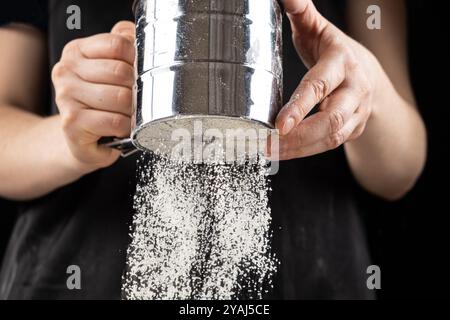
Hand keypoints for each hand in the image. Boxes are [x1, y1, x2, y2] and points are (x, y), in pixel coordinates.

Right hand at [52, 21, 134, 171]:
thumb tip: (140, 36)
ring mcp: (65, 97)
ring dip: (132, 111)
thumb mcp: (109, 67)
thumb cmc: (100, 101)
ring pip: (120, 97)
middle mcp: (66, 71)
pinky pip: (114, 121)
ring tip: (128, 115)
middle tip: (136, 100)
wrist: (79, 136)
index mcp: (76, 51)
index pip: (117, 44)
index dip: (137, 60)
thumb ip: (123, 44)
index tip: (138, 73)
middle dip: (136, 89)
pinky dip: (125, 127)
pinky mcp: (72, 123)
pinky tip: (121, 128)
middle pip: (121, 72)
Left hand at [275, 0, 381, 159]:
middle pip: (332, 120)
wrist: (370, 76)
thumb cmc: (336, 51)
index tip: (279, 124)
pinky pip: (328, 146)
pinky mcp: (352, 131)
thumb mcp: (320, 30)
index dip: (301, 106)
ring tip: (268, 152)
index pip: (321, 85)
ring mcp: (356, 113)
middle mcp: (354, 90)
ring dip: (299, 150)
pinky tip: (282, 153)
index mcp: (342, 62)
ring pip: (331, 138)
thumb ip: (301, 13)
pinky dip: (304, 152)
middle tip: (268, 144)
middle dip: (300, 136)